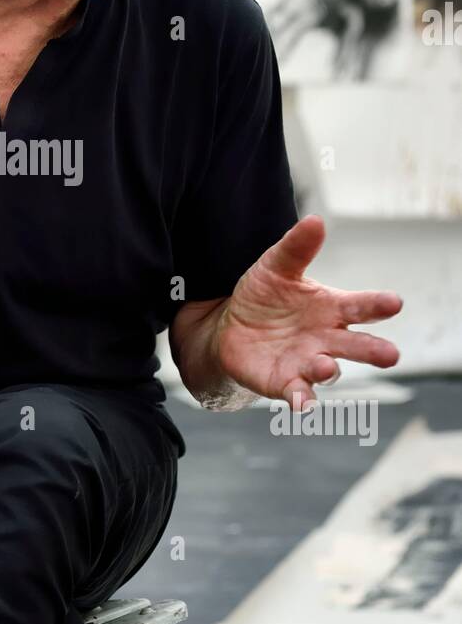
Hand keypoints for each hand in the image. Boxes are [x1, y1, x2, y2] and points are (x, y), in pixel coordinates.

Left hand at [215, 214, 401, 407]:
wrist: (231, 326)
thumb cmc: (265, 295)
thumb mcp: (276, 267)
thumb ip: (296, 248)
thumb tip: (315, 220)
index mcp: (332, 308)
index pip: (361, 306)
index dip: (378, 304)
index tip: (394, 302)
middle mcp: (327, 338)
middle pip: (356, 345)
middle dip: (373, 350)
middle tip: (390, 355)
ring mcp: (307, 362)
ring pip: (327, 370)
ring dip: (328, 370)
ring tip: (324, 366)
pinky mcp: (284, 382)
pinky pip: (297, 393)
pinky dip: (301, 399)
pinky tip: (302, 403)